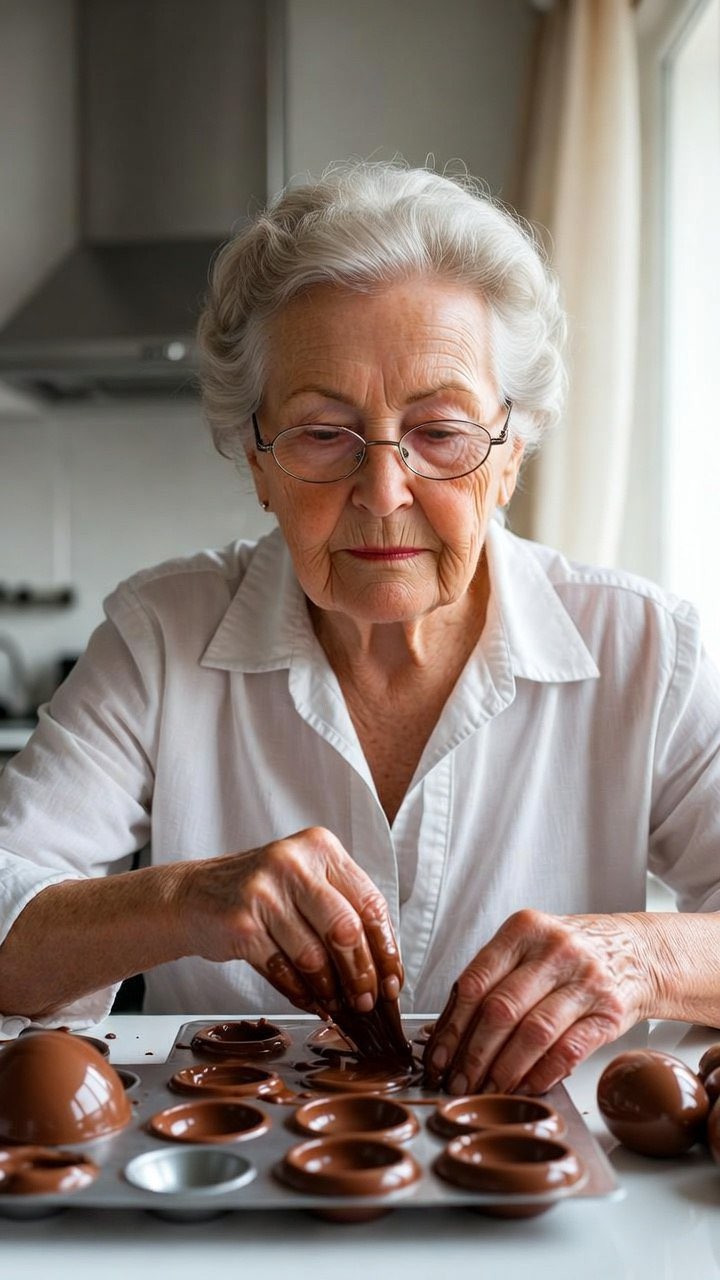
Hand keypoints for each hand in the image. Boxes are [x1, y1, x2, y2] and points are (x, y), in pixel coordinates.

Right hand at [177, 826, 402, 1014]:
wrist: (194, 896)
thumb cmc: (262, 894)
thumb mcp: (306, 883)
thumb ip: (343, 910)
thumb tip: (384, 969)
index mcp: (320, 847)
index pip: (370, 902)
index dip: (386, 949)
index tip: (393, 982)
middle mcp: (293, 861)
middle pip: (346, 929)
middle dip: (362, 975)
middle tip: (367, 1003)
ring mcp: (264, 890)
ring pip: (314, 956)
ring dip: (330, 990)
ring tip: (336, 1005)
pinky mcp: (241, 922)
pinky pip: (282, 970)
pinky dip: (300, 993)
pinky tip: (309, 1000)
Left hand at [424, 909, 662, 1094]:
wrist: (635, 952)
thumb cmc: (569, 954)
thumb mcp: (528, 948)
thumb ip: (491, 980)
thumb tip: (443, 1033)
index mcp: (524, 929)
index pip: (476, 981)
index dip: (452, 1025)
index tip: (438, 1056)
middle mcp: (555, 950)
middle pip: (501, 1010)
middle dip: (473, 1055)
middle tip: (458, 1082)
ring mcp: (586, 980)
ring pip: (533, 1034)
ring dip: (504, 1071)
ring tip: (486, 1090)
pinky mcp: (609, 1012)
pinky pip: (567, 1051)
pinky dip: (540, 1075)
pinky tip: (523, 1086)